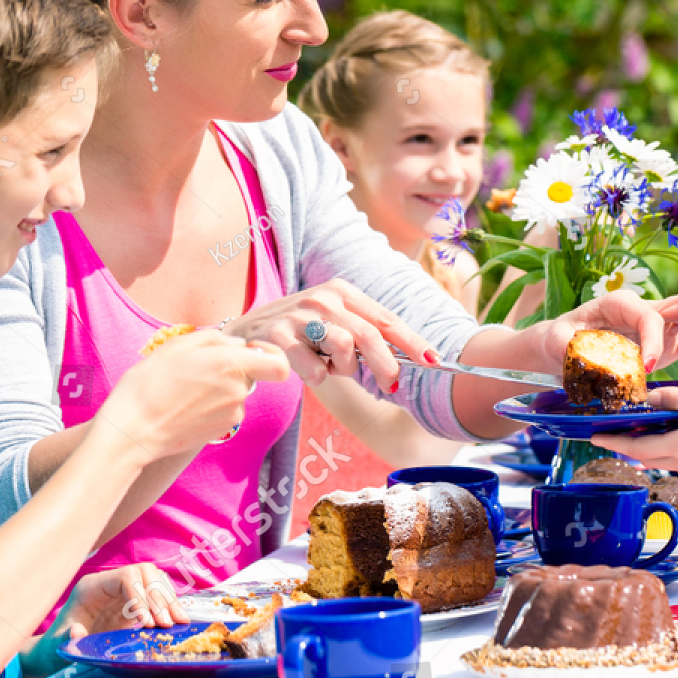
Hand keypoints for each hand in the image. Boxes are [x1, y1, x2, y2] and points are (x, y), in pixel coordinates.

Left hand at [53, 563, 188, 640]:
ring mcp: (123, 590)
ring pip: (155, 579)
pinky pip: (158, 592)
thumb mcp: (58, 645)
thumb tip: (77, 631)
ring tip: (179, 622)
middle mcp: (110, 583)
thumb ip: (66, 638)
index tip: (147, 622)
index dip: (140, 596)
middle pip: (144, 573)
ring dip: (169, 600)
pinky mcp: (135, 600)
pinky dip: (170, 604)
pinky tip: (177, 620)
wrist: (59, 649)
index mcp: (91, 587)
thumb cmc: (58, 646)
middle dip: (159, 597)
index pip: (125, 577)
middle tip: (168, 624)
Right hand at [100, 330, 290, 458]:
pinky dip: (212, 405)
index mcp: (231, 364)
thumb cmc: (149, 384)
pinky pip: (226, 410)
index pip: (280, 365)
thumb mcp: (177, 346)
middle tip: (199, 368)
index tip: (255, 351)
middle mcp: (238, 391)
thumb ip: (216, 339)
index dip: (274, 356)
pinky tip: (185, 404)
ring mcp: (232, 413)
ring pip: (237, 392)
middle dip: (233, 368)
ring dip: (219, 387)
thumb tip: (238, 345)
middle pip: (252, 375)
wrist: (132, 430)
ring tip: (185, 388)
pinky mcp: (222, 431)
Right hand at [227, 279, 436, 391]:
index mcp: (342, 291)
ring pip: (344, 347)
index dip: (413, 341)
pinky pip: (313, 367)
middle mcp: (323, 297)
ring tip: (331, 368)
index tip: (435, 360)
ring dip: (344, 369)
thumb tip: (408, 361)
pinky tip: (308, 372)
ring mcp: (299, 314)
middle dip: (387, 364)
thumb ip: (364, 337)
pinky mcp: (277, 335)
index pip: (386, 318)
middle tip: (393, 385)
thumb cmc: (299, 334)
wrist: (243, 335)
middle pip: (370, 334)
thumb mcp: (333, 327)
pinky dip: (317, 377)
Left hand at [540, 291, 677, 372]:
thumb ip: (565, 346)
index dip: (653, 339)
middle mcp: (646, 309)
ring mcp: (662, 323)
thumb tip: (584, 360)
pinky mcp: (668, 340)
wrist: (567, 343)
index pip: (649, 316)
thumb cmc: (562, 337)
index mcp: (621, 304)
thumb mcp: (555, 339)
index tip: (647, 367)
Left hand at [590, 383, 677, 483]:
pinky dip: (676, 451)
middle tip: (611, 433)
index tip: (593, 437)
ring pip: (667, 461)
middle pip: (648, 457)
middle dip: (628, 446)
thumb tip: (649, 399)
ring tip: (644, 430)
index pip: (635, 447)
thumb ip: (675, 400)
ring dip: (653, 447)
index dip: (613, 442)